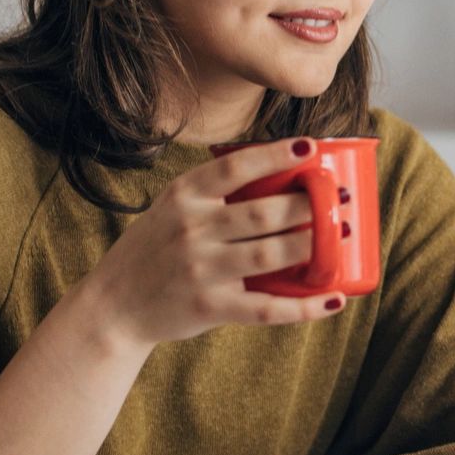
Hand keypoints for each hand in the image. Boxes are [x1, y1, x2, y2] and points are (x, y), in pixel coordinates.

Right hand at [86, 137, 349, 347]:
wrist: (114, 305)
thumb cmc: (154, 250)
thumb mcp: (171, 208)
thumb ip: (212, 193)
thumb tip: (280, 172)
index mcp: (183, 196)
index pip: (235, 167)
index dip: (275, 155)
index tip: (309, 148)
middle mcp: (191, 229)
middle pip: (263, 212)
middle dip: (308, 205)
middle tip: (338, 199)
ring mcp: (201, 270)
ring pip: (269, 255)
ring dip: (312, 245)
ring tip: (340, 235)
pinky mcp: (210, 307)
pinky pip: (266, 307)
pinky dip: (305, 306)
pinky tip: (334, 298)